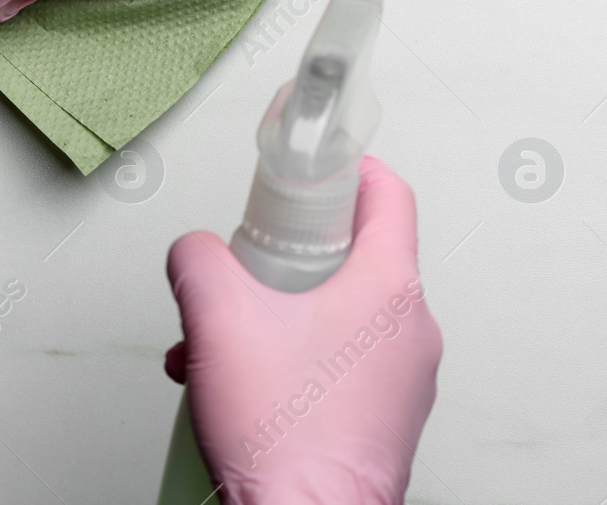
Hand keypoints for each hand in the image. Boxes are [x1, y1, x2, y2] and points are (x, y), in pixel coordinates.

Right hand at [165, 157, 443, 504]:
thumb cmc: (287, 437)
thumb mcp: (217, 318)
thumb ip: (199, 260)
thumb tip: (195, 252)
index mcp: (389, 288)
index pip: (390, 196)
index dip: (352, 170)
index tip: (323, 170)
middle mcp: (411, 331)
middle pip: (357, 260)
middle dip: (289, 263)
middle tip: (251, 271)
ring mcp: (405, 382)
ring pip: (341, 319)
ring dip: (279, 320)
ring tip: (222, 348)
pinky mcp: (386, 422)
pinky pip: (342, 368)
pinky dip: (294, 364)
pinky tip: (239, 390)